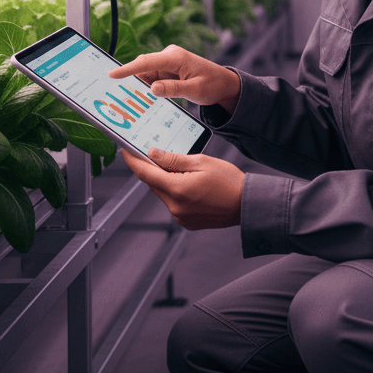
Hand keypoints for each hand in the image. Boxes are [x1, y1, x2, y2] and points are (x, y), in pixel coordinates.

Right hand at [111, 44, 240, 112]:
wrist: (225, 84)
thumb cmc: (213, 85)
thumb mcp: (194, 90)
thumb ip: (173, 89)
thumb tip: (152, 88)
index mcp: (176, 57)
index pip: (146, 62)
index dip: (127, 69)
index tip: (112, 74)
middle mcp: (170, 56)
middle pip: (143, 67)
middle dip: (131, 80)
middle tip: (117, 94)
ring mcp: (168, 63)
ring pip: (147, 74)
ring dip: (140, 86)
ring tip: (129, 100)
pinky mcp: (169, 70)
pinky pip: (153, 78)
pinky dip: (148, 88)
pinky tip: (144, 99)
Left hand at [121, 147, 244, 229]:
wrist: (246, 204)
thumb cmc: (228, 181)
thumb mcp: (201, 162)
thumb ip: (174, 159)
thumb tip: (152, 154)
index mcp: (177, 189)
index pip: (145, 174)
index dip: (133, 161)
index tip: (125, 150)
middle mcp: (175, 207)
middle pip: (153, 184)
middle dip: (152, 168)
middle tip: (154, 153)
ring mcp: (180, 217)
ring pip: (163, 193)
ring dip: (165, 180)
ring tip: (180, 167)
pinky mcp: (187, 222)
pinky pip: (173, 203)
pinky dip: (175, 190)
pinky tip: (188, 182)